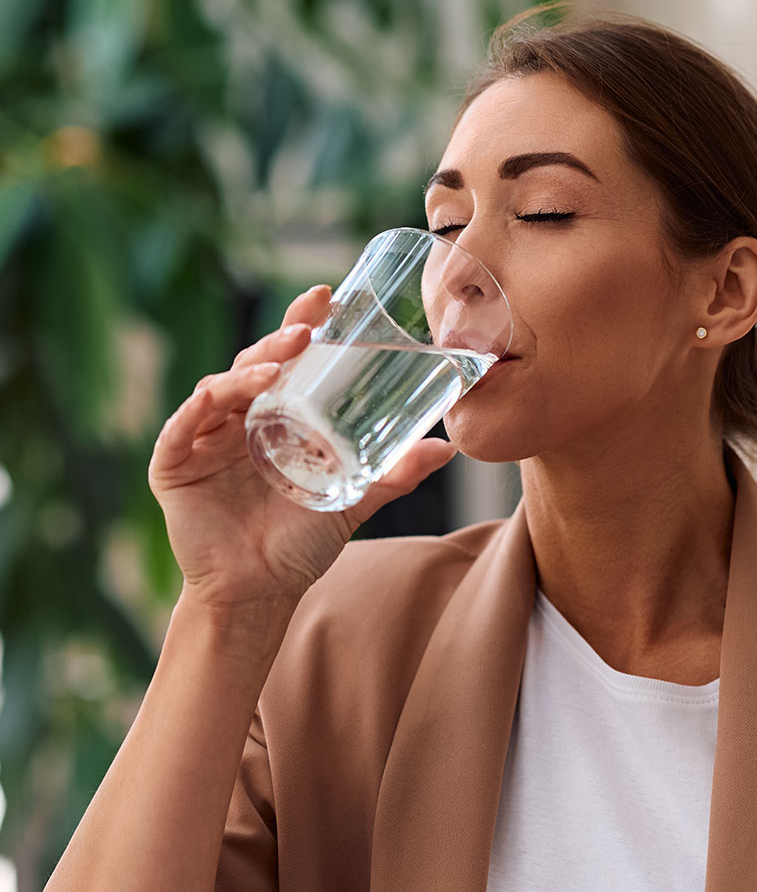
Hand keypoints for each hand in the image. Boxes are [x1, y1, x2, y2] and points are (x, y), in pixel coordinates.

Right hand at [148, 285, 458, 633]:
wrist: (261, 593)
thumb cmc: (301, 541)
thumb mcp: (355, 499)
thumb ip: (396, 474)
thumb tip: (448, 449)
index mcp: (275, 416)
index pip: (287, 360)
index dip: (302, 325)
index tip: (328, 298)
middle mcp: (237, 420)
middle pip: (254, 365)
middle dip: (280, 340)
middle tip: (308, 325)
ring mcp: (203, 440)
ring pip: (219, 389)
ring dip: (246, 372)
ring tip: (280, 366)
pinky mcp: (173, 466)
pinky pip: (181, 429)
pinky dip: (199, 410)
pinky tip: (219, 398)